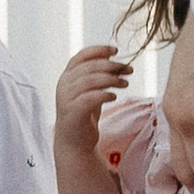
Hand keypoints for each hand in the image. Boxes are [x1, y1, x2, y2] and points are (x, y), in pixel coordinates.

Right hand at [54, 44, 131, 159]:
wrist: (75, 142)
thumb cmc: (85, 115)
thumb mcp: (91, 91)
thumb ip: (98, 76)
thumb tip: (115, 61)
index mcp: (67, 77)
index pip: (81, 56)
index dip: (98, 50)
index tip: (116, 51)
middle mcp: (64, 85)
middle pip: (89, 67)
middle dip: (111, 65)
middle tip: (129, 69)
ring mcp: (66, 98)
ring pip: (90, 80)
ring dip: (111, 79)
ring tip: (125, 83)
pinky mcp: (73, 112)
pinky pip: (90, 97)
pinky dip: (104, 94)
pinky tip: (114, 96)